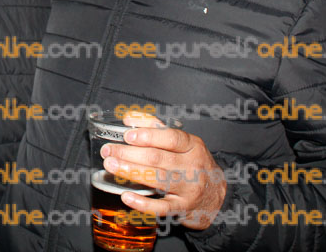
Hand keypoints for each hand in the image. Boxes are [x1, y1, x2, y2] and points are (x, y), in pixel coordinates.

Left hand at [100, 113, 225, 228]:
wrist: (216, 196)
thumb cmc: (194, 164)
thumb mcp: (184, 143)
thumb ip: (156, 127)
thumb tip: (130, 118)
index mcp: (193, 146)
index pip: (171, 138)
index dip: (148, 136)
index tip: (127, 135)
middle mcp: (192, 166)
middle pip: (157, 158)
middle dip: (129, 153)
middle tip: (108, 150)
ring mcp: (188, 189)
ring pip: (156, 179)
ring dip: (130, 171)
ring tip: (111, 165)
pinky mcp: (182, 208)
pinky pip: (161, 207)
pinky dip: (142, 203)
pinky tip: (126, 197)